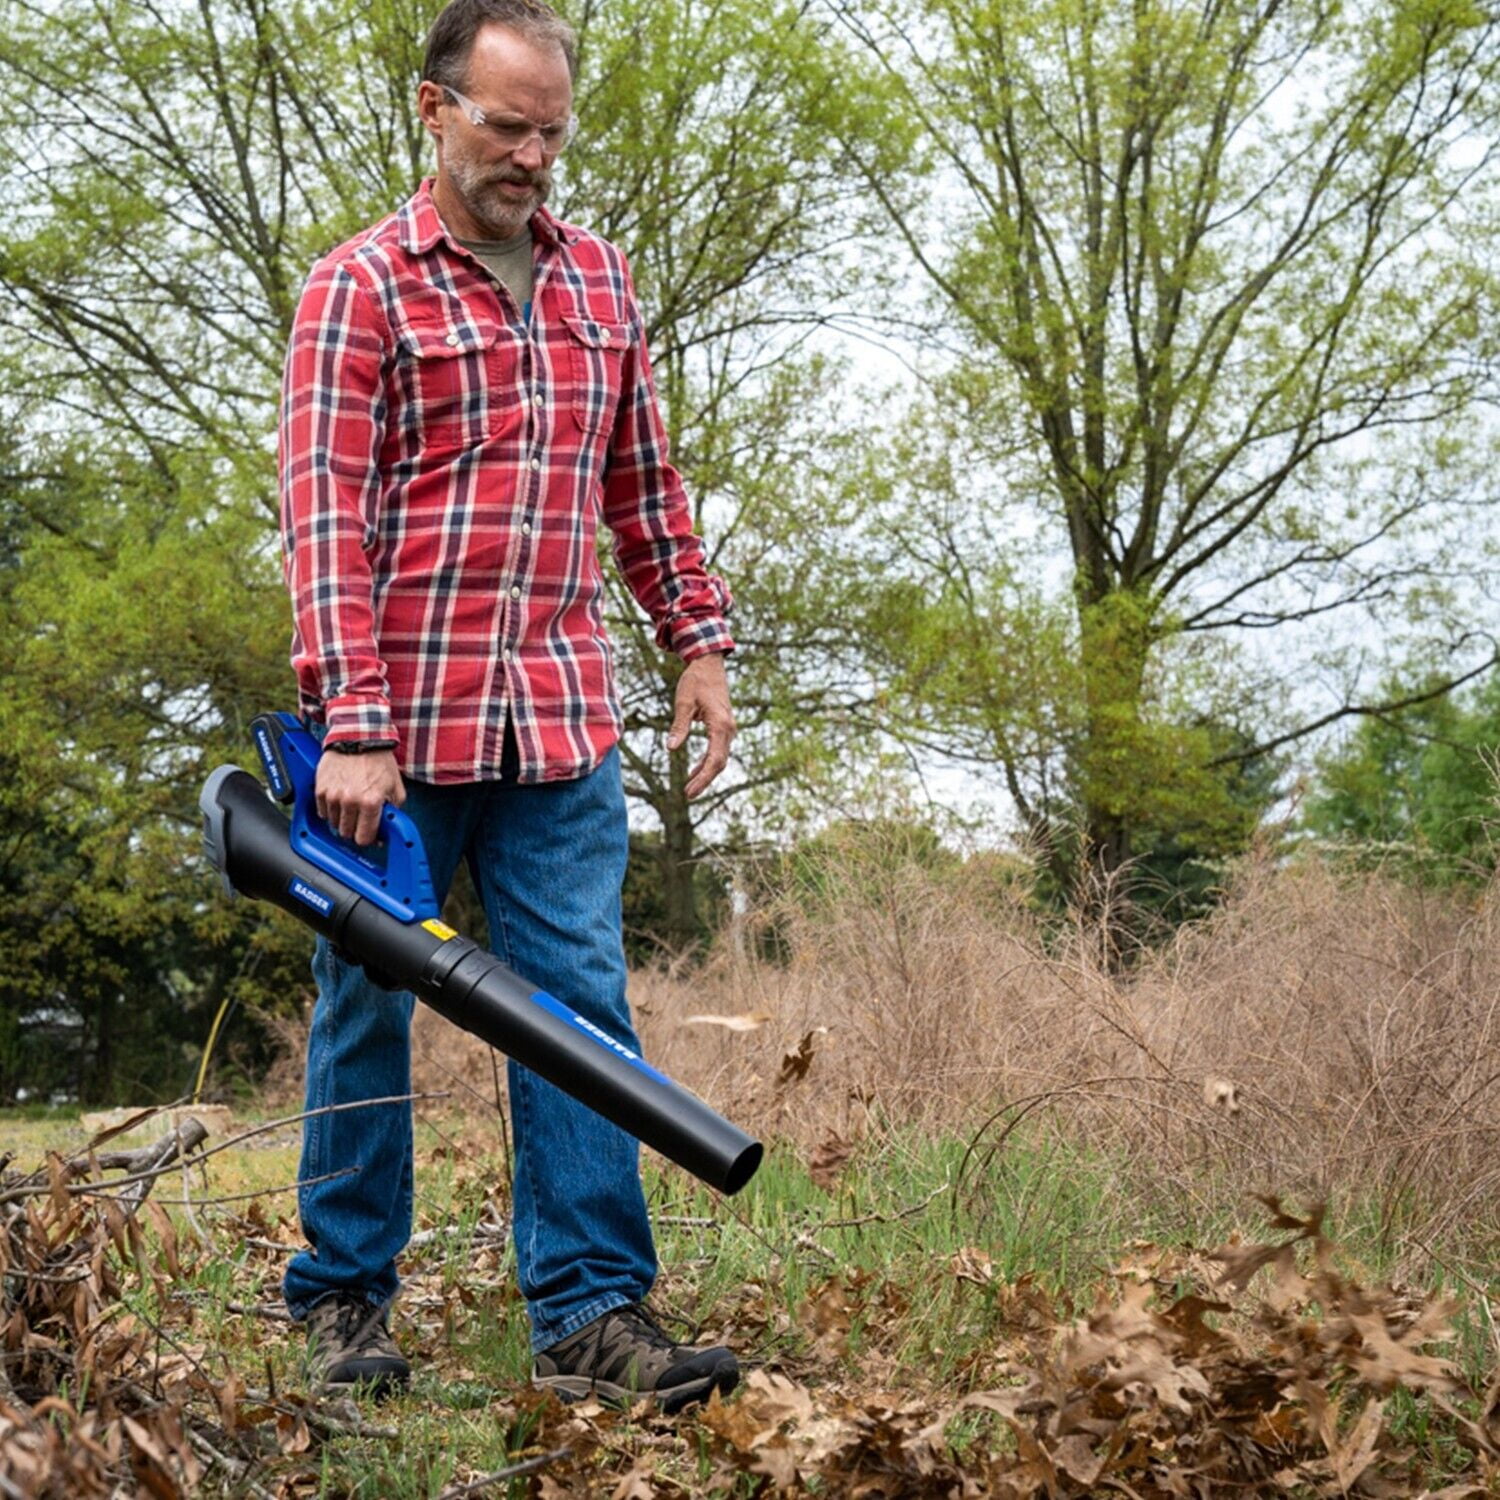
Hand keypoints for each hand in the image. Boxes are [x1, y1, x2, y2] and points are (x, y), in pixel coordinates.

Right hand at [316, 748, 405, 845]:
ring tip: (352, 805)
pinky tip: (340, 799)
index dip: (368, 838)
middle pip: (347, 833)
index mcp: (370, 802)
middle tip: (361, 819)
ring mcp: (333, 796)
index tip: (370, 835)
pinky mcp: (321, 789)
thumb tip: (387, 830)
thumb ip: (393, 812)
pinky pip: (323, 811)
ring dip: (342, 819)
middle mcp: (350, 801)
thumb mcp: (396, 787)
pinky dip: (330, 810)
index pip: (364, 837)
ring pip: (334, 824)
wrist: (359, 738)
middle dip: (355, 829)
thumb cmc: (378, 760)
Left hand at [667, 653, 734, 799]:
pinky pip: (718, 749)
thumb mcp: (683, 702)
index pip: (714, 759)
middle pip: (719, 762)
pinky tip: (695, 771)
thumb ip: (679, 726)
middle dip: (704, 780)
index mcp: (720, 724)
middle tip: (688, 794)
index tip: (690, 791)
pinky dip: (707, 762)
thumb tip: (672, 748)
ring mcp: (728, 728)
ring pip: (720, 757)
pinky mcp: (723, 726)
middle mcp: (728, 729)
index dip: (703, 778)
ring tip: (690, 787)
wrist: (709, 664)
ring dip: (706, 773)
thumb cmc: (695, 681)